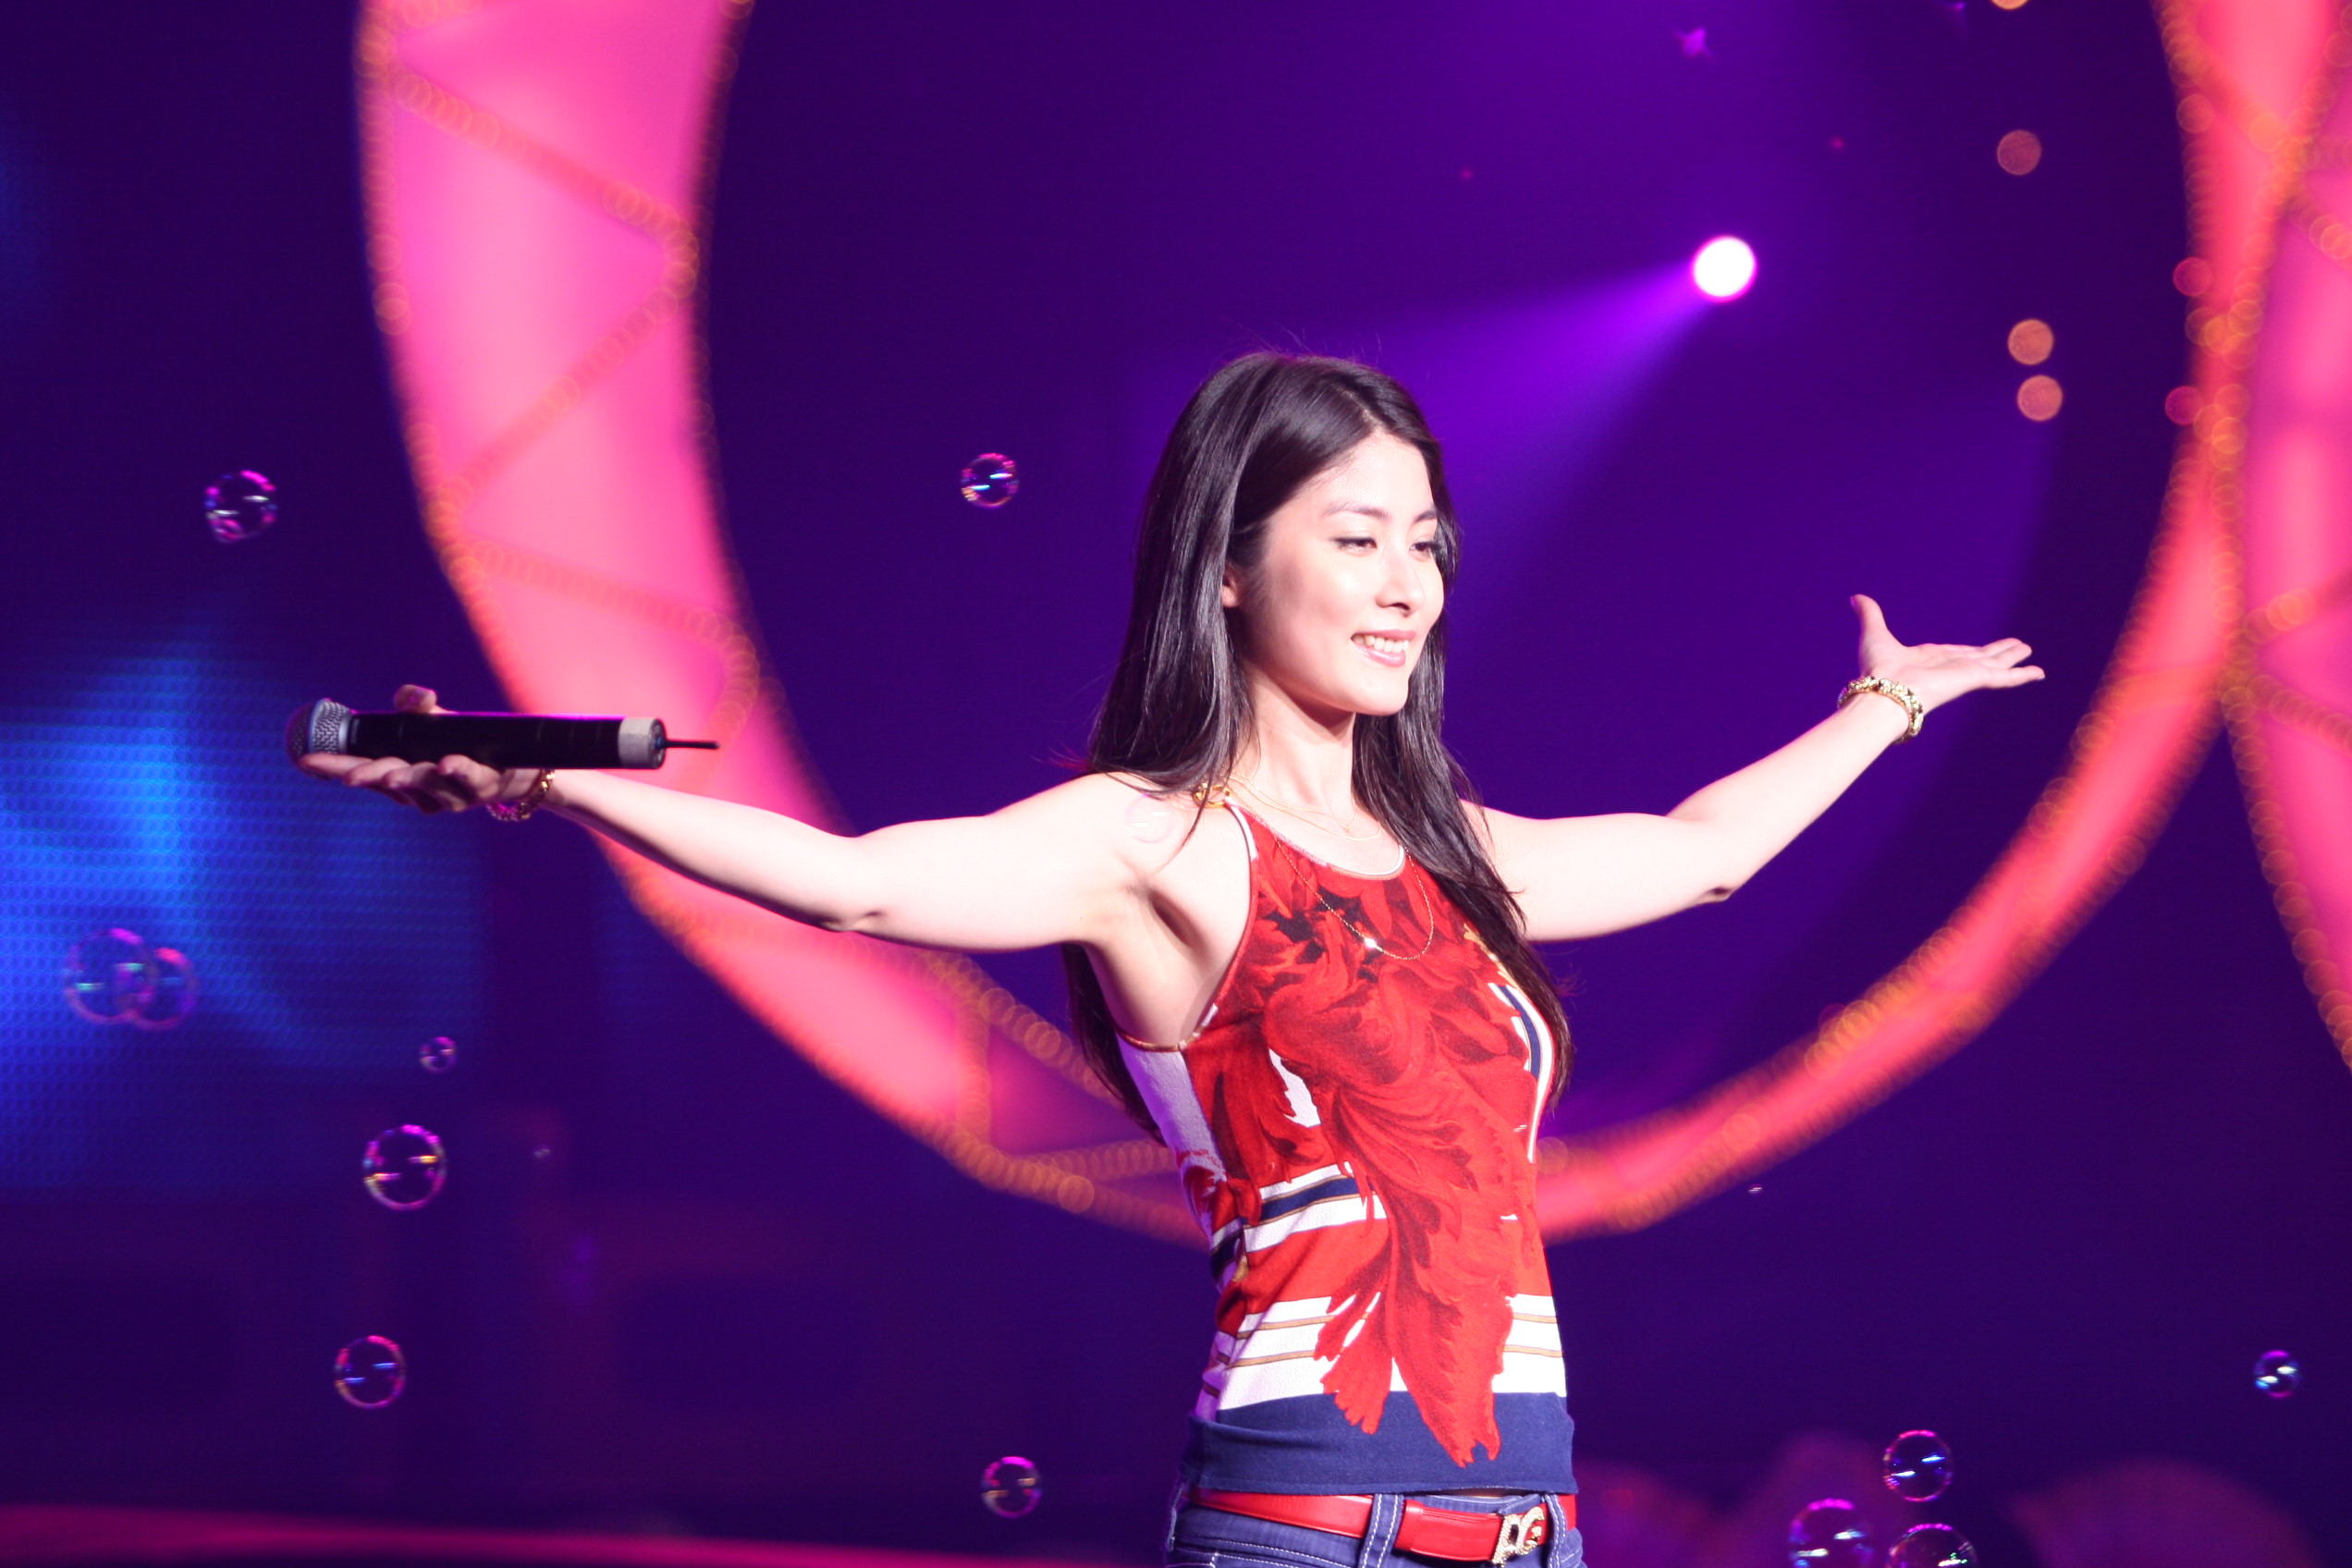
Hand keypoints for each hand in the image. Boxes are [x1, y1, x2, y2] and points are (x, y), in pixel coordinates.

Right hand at [296, 685, 546, 814]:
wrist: (513, 765)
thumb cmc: (460, 743)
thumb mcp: (433, 720)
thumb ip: (414, 705)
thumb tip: (416, 696)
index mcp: (399, 774)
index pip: (361, 770)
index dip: (334, 767)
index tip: (306, 761)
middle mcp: (420, 789)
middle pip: (389, 782)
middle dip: (369, 778)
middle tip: (350, 778)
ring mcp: (449, 791)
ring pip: (425, 783)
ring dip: (408, 778)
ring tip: (391, 774)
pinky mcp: (480, 784)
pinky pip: (467, 776)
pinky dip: (456, 769)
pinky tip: (445, 764)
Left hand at [1852, 594, 2044, 713]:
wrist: (1885, 691)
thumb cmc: (1877, 669)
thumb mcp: (1874, 633)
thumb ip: (1869, 615)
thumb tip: (1855, 598)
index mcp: (1930, 660)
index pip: (1957, 653)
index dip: (1972, 651)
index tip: (1983, 649)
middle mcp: (1950, 667)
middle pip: (1981, 657)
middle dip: (1999, 652)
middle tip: (2019, 646)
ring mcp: (1964, 674)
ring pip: (1996, 665)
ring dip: (2013, 659)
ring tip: (2030, 653)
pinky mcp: (1974, 679)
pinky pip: (2004, 677)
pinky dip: (2022, 675)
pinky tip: (2039, 672)